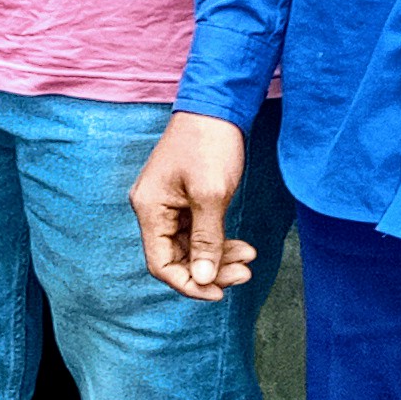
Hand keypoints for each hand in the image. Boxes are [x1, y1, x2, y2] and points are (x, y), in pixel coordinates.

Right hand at [130, 113, 258, 298]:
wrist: (216, 106)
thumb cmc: (209, 144)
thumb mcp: (211, 194)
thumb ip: (207, 239)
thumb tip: (203, 278)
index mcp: (150, 209)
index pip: (160, 263)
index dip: (189, 284)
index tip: (219, 292)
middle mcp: (154, 210)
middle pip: (177, 258)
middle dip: (211, 270)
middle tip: (245, 272)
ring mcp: (169, 205)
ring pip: (191, 248)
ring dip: (219, 258)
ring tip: (249, 258)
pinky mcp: (185, 200)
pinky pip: (198, 233)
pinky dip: (219, 242)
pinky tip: (242, 246)